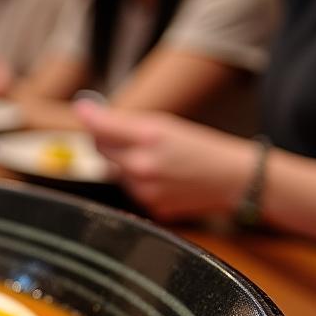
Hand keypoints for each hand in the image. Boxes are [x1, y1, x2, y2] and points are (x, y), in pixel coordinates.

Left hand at [74, 100, 256, 220]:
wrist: (233, 179)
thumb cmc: (200, 147)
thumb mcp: (166, 124)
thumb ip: (123, 121)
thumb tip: (86, 111)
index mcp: (149, 137)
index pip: (100, 128)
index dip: (89, 118)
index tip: (83, 109)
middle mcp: (142, 165)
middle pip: (100, 149)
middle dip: (107, 140)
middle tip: (126, 135)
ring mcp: (144, 189)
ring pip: (114, 171)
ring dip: (123, 163)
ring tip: (155, 159)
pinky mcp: (149, 206)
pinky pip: (129, 189)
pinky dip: (137, 181)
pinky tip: (161, 177)